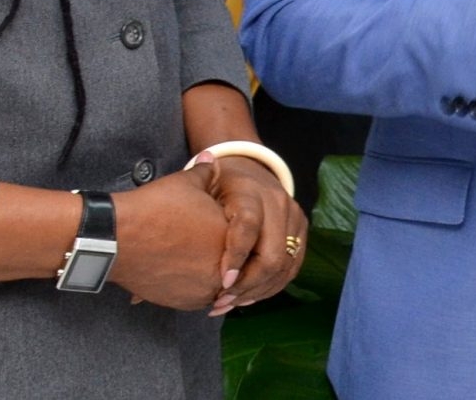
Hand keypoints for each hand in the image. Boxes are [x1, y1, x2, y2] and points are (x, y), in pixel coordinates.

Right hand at [109, 164, 227, 309]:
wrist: (116, 239)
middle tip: (202, 238)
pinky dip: (193, 283)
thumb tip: (212, 158)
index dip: (228, 226)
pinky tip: (180, 266)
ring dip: (209, 269)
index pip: (243, 237)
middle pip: (232, 261)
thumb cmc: (155, 209)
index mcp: (231, 238)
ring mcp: (204, 290)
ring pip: (217, 281)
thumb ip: (207, 172)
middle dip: (222, 250)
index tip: (215, 220)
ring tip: (189, 252)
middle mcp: (223, 270)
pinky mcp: (184, 303)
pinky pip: (198, 295)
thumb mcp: (186, 182)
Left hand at [204, 157, 308, 317]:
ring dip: (256, 292)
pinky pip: (291, 268)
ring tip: (226, 304)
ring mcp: (293, 216)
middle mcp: (278, 202)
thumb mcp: (201, 188)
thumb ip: (188, 203)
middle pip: (272, 255)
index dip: (237, 257)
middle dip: (246, 285)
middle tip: (218, 302)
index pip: (248, 226)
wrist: (248, 170)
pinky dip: (269, 288)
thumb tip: (174, 217)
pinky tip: (245, 298)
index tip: (222, 283)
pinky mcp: (301, 231)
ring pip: (283, 266)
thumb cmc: (217, 185)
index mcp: (250, 191)